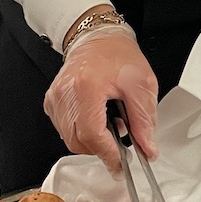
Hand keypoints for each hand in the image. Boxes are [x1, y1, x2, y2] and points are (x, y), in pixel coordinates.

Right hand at [43, 23, 158, 173]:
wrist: (97, 36)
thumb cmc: (117, 54)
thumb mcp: (141, 85)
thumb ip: (144, 121)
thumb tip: (148, 150)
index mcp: (87, 87)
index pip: (92, 135)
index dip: (108, 154)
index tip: (121, 165)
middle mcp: (65, 94)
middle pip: (78, 141)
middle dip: (101, 148)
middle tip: (120, 136)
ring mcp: (55, 98)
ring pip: (70, 139)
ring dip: (91, 140)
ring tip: (109, 121)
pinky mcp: (52, 101)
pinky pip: (64, 129)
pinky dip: (81, 131)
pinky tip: (95, 117)